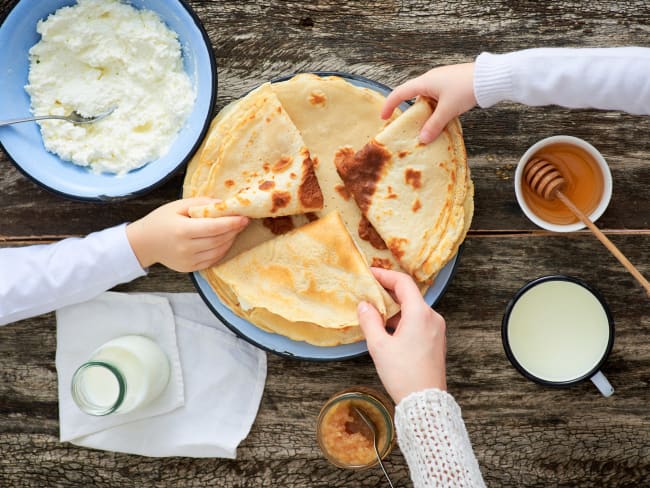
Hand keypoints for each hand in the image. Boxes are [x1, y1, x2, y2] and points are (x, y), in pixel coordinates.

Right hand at [126, 198, 248, 271]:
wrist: (144, 243)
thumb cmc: (161, 220)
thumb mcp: (178, 206)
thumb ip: (201, 203)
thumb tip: (223, 204)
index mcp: (182, 230)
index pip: (215, 228)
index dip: (232, 223)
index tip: (245, 217)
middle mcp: (186, 248)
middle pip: (219, 240)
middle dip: (234, 230)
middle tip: (243, 221)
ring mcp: (188, 260)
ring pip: (218, 251)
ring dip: (230, 240)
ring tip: (234, 230)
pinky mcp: (190, 268)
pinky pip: (213, 260)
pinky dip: (222, 250)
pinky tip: (224, 241)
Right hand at [357, 267, 446, 403]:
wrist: (425, 402)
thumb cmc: (403, 374)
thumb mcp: (379, 346)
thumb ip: (370, 321)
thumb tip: (364, 305)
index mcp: (420, 314)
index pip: (403, 283)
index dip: (385, 275)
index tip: (370, 274)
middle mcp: (432, 317)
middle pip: (409, 295)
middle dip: (388, 292)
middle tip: (368, 292)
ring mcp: (436, 329)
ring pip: (413, 309)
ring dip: (394, 308)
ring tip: (374, 313)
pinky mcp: (435, 340)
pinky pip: (418, 321)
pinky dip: (402, 319)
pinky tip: (387, 329)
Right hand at [381, 62, 476, 143]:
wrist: (490, 77)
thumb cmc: (466, 89)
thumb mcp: (448, 110)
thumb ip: (434, 125)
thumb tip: (422, 139)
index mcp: (425, 82)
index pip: (400, 93)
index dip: (390, 105)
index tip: (383, 117)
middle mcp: (430, 79)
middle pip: (412, 95)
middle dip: (408, 111)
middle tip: (406, 126)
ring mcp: (441, 81)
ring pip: (426, 98)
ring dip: (424, 112)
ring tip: (425, 127)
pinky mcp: (451, 84)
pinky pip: (436, 98)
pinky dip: (434, 109)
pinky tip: (440, 119)